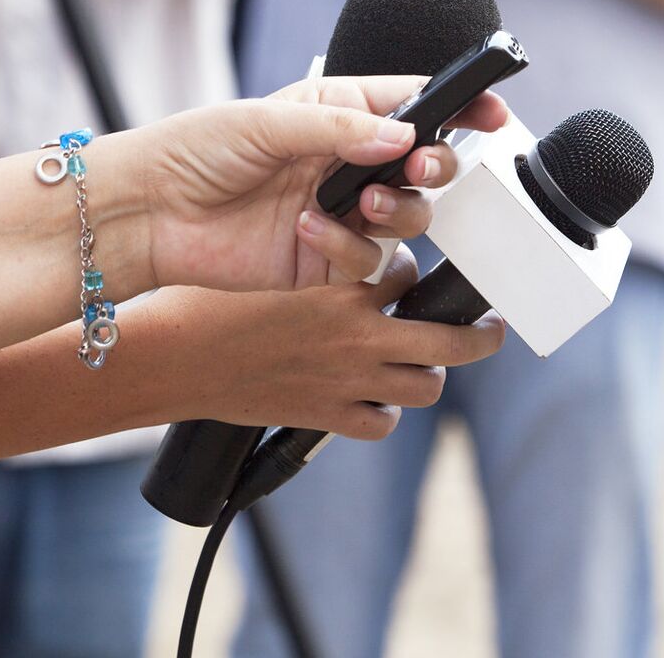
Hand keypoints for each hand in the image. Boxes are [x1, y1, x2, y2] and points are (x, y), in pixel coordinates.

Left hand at [120, 74, 507, 295]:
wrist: (149, 214)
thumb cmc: (196, 151)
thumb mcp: (267, 122)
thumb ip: (341, 127)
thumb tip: (404, 135)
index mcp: (338, 113)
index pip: (414, 103)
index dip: (459, 106)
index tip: (491, 111)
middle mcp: (346, 161)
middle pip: (425, 163)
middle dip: (436, 164)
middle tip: (419, 164)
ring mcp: (340, 212)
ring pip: (409, 214)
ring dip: (399, 207)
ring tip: (365, 201)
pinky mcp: (325, 258)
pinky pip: (367, 259)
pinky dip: (347, 246)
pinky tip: (308, 230)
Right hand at [144, 249, 505, 439]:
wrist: (174, 358)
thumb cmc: (212, 298)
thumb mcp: (275, 258)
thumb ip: (321, 252)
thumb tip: (351, 240)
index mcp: (347, 284)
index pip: (412, 271)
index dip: (413, 273)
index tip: (411, 275)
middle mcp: (359, 334)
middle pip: (450, 340)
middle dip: (480, 336)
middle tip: (489, 329)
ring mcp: (348, 380)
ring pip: (425, 386)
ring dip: (428, 374)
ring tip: (427, 365)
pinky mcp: (327, 417)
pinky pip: (382, 423)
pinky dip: (384, 413)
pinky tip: (373, 400)